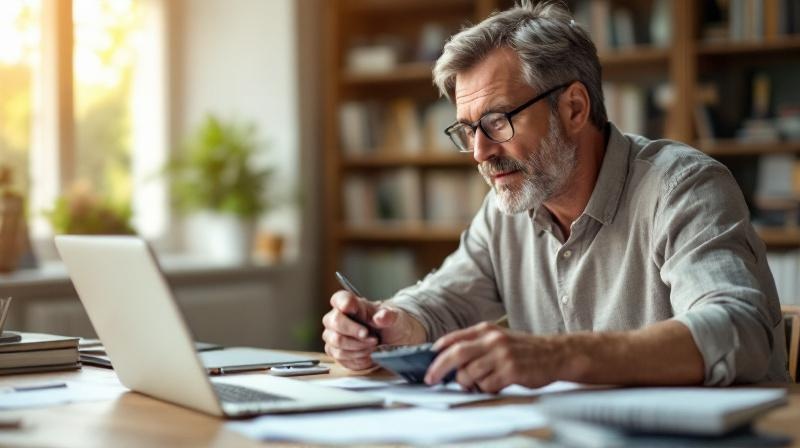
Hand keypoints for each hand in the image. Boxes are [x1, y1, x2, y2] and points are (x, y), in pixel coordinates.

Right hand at [322, 290, 424, 370]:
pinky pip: (339, 356)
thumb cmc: (389, 326)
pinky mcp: (336, 351)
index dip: (342, 302)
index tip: (349, 307)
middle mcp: (338, 318)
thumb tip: (381, 316)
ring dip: (357, 347)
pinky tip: (367, 354)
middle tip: (371, 337)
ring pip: (336, 341)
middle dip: (354, 331)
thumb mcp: (394, 319)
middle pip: (334, 321)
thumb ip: (388, 316)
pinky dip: (356, 357)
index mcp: (352, 304)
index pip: (339, 299)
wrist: (392, 342)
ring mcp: (334, 335)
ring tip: (373, 345)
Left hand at [424, 322, 563, 392]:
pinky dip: (485, 389)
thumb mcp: (499, 338)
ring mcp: (502, 355)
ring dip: (467, 383)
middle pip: (456, 354)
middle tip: (430, 379)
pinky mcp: (512, 371)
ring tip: (476, 384)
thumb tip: (450, 359)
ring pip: (470, 373)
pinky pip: (487, 385)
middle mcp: (493, 340)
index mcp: (487, 330)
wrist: (556, 354)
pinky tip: (494, 385)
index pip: (455, 338)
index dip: (438, 350)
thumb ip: (477, 345)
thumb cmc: (524, 349)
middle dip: (439, 368)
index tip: (428, 361)